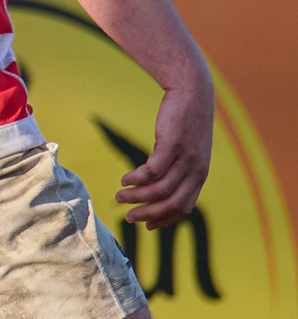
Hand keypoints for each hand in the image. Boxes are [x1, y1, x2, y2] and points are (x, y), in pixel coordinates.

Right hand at [115, 78, 213, 229]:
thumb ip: (179, 167)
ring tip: (119, 195)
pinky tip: (125, 179)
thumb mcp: (188, 149)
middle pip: (171, 203)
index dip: (164, 219)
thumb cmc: (186, 121)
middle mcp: (195, 171)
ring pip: (159, 189)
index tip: (146, 225)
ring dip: (136, 196)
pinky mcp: (171, 145)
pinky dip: (136, 179)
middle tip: (128, 217)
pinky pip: (152, 171)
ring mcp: (184, 158)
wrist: (192, 93)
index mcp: (199, 175)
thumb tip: (159, 183)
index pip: (184, 208)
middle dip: (147, 213)